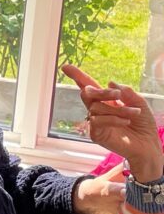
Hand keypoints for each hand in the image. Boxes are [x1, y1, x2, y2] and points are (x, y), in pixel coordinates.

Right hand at [62, 64, 162, 182]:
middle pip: (88, 93)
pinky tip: (126, 122)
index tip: (66, 67)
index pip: (89, 86)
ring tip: (134, 114)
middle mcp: (98, 109)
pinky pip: (98, 121)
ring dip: (117, 109)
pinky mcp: (96, 134)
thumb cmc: (144, 125)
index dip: (77, 76)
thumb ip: (127, 92)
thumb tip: (110, 83)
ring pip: (96, 107)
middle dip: (101, 92)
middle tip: (117, 95)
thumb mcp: (140, 104)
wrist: (148, 146)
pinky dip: (114, 119)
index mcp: (106, 100)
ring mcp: (95, 122)